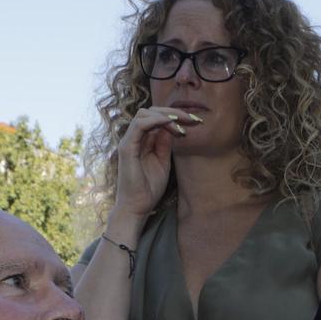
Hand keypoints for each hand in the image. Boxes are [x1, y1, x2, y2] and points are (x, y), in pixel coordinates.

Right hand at [111, 107, 188, 223]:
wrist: (137, 207)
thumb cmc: (149, 188)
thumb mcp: (163, 162)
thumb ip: (165, 144)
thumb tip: (172, 127)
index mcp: (142, 141)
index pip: (156, 119)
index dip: (175, 117)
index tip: (194, 122)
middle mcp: (133, 139)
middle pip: (150, 112)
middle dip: (173, 112)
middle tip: (193, 119)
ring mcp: (128, 142)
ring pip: (144, 114)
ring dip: (166, 114)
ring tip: (183, 122)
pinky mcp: (126, 148)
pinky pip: (140, 125)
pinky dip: (157, 120)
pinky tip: (172, 123)